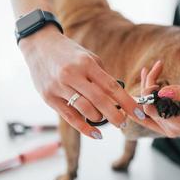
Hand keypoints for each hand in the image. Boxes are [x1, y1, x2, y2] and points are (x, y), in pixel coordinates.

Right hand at [19, 25, 154, 138]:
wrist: (40, 46)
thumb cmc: (70, 53)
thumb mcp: (89, 58)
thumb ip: (102, 77)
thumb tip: (118, 97)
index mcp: (86, 64)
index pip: (112, 86)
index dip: (127, 102)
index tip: (139, 113)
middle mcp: (72, 75)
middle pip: (100, 100)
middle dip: (116, 115)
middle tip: (124, 123)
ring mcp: (59, 87)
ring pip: (85, 110)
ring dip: (100, 119)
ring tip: (106, 119)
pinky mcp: (49, 98)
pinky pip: (70, 117)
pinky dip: (84, 128)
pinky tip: (96, 134)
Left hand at [140, 61, 179, 137]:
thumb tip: (161, 91)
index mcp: (177, 123)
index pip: (150, 109)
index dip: (148, 93)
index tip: (156, 81)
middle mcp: (169, 128)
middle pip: (146, 108)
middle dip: (146, 88)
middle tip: (149, 70)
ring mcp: (166, 128)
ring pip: (146, 110)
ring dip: (145, 90)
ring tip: (148, 70)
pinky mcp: (166, 124)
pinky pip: (151, 113)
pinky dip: (147, 99)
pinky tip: (147, 83)